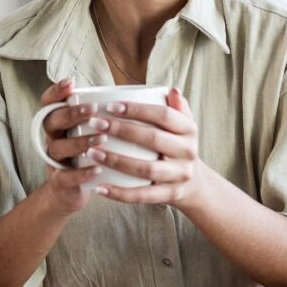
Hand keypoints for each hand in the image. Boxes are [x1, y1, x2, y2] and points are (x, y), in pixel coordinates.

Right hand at [38, 77, 106, 214]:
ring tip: (101, 139)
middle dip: (71, 113)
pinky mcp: (59, 182)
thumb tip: (159, 92)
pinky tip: (97, 170)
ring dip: (79, 142)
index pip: (51, 102)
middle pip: (52, 120)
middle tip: (92, 110)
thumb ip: (116, 113)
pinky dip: (80, 173)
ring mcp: (55, 160)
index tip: (72, 83)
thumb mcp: (98, 132)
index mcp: (62, 122)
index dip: (56, 91)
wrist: (73, 192)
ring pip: (58, 147)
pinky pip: (65, 177)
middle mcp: (54, 138)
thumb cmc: (93, 155)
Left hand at [87, 87, 207, 208]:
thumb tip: (171, 90)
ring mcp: (180, 175)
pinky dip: (120, 194)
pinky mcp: (170, 195)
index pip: (163, 115)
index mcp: (189, 129)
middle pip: (153, 139)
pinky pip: (143, 196)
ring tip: (91, 153)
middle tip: (95, 124)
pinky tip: (100, 188)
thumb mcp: (183, 126)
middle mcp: (188, 151)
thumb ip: (177, 108)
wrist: (195, 184)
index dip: (137, 109)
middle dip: (121, 130)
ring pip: (146, 169)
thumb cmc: (178, 146)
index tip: (110, 106)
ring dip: (116, 160)